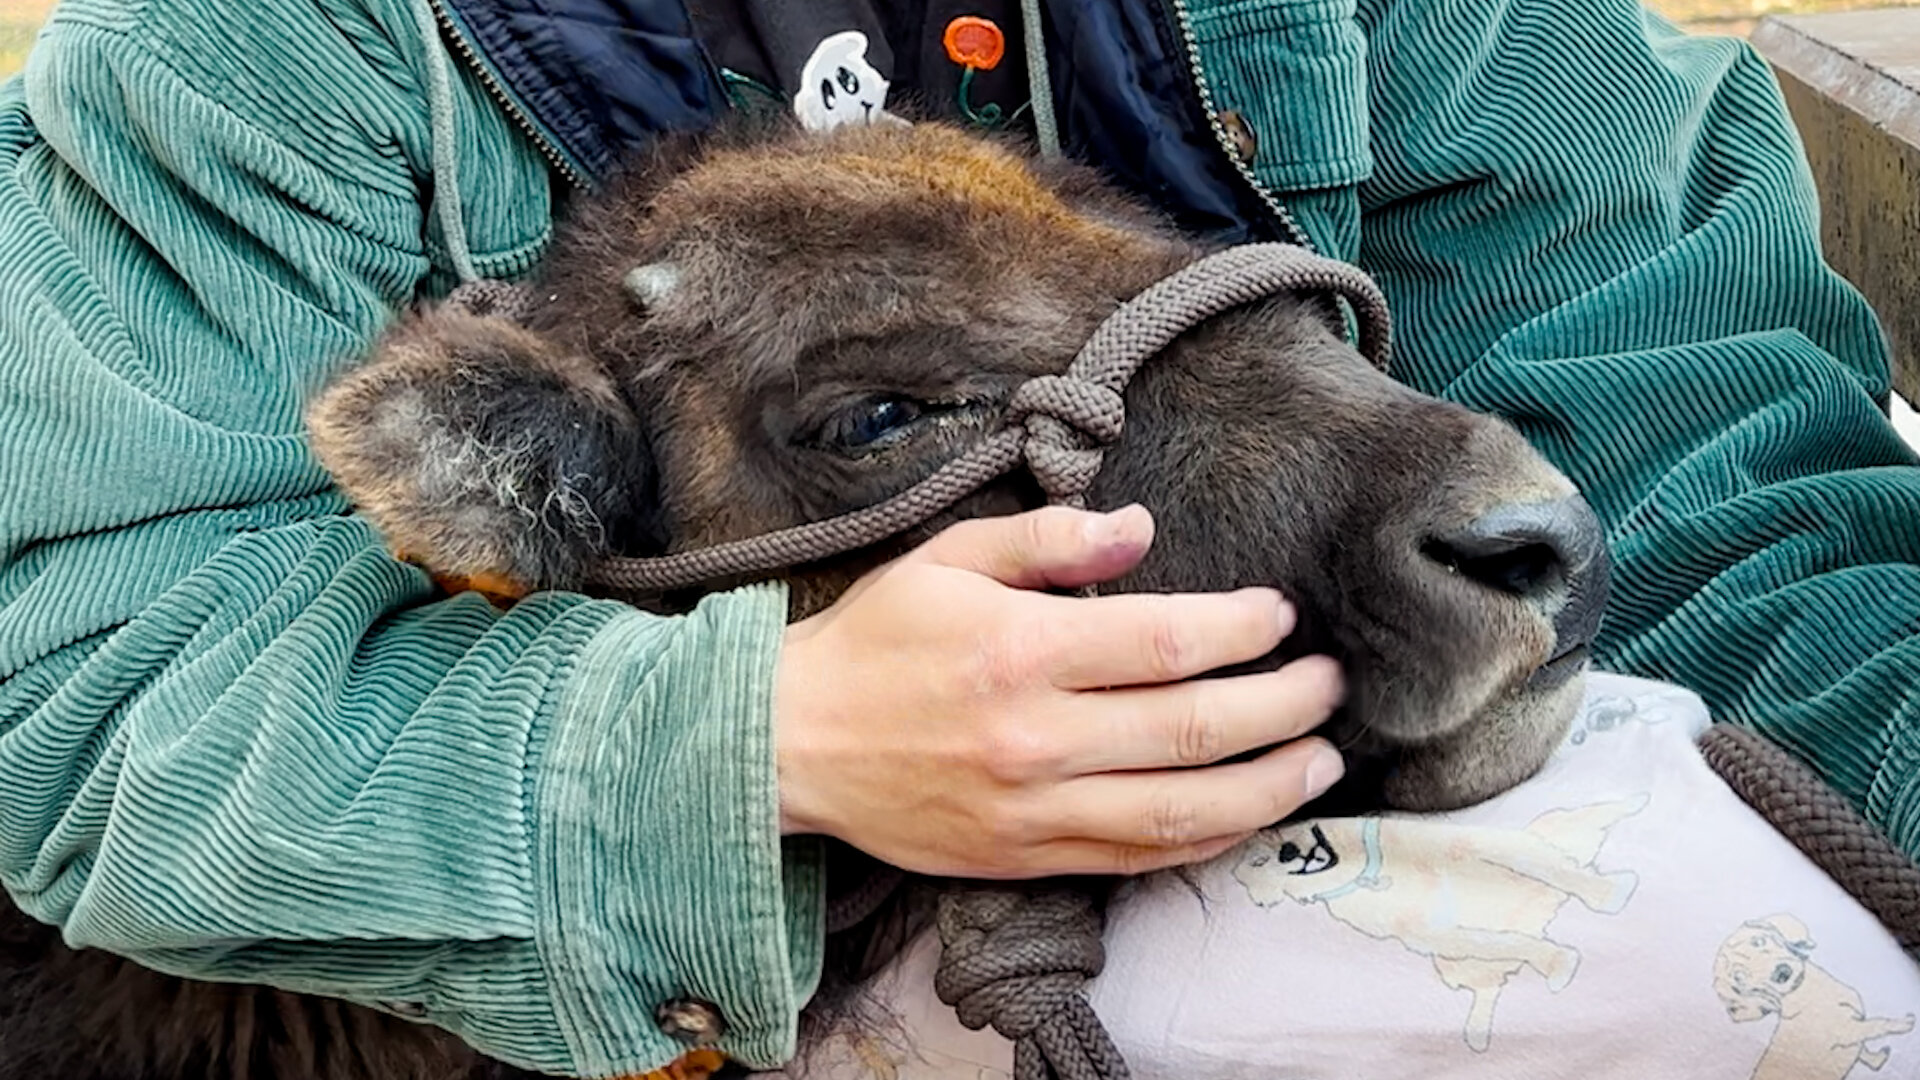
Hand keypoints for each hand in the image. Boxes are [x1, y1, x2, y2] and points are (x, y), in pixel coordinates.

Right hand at [773, 504, 1345, 878]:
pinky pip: (1137, 858)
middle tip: (1330, 686)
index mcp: (1020, 651)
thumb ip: (1048, 537)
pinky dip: (1206, 840)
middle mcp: (1035, 737)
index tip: (1279, 615)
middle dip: (1284, 706)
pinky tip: (1247, 814)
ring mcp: (1032, 809)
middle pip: (1195, 729)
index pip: (1166, 642)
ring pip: (1182, 811)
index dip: (1243, 628)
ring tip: (1320, 761)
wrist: (790, 745)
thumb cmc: (874, 642)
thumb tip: (1142, 529)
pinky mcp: (1024, 858)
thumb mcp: (947, 559)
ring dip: (1269, 787)